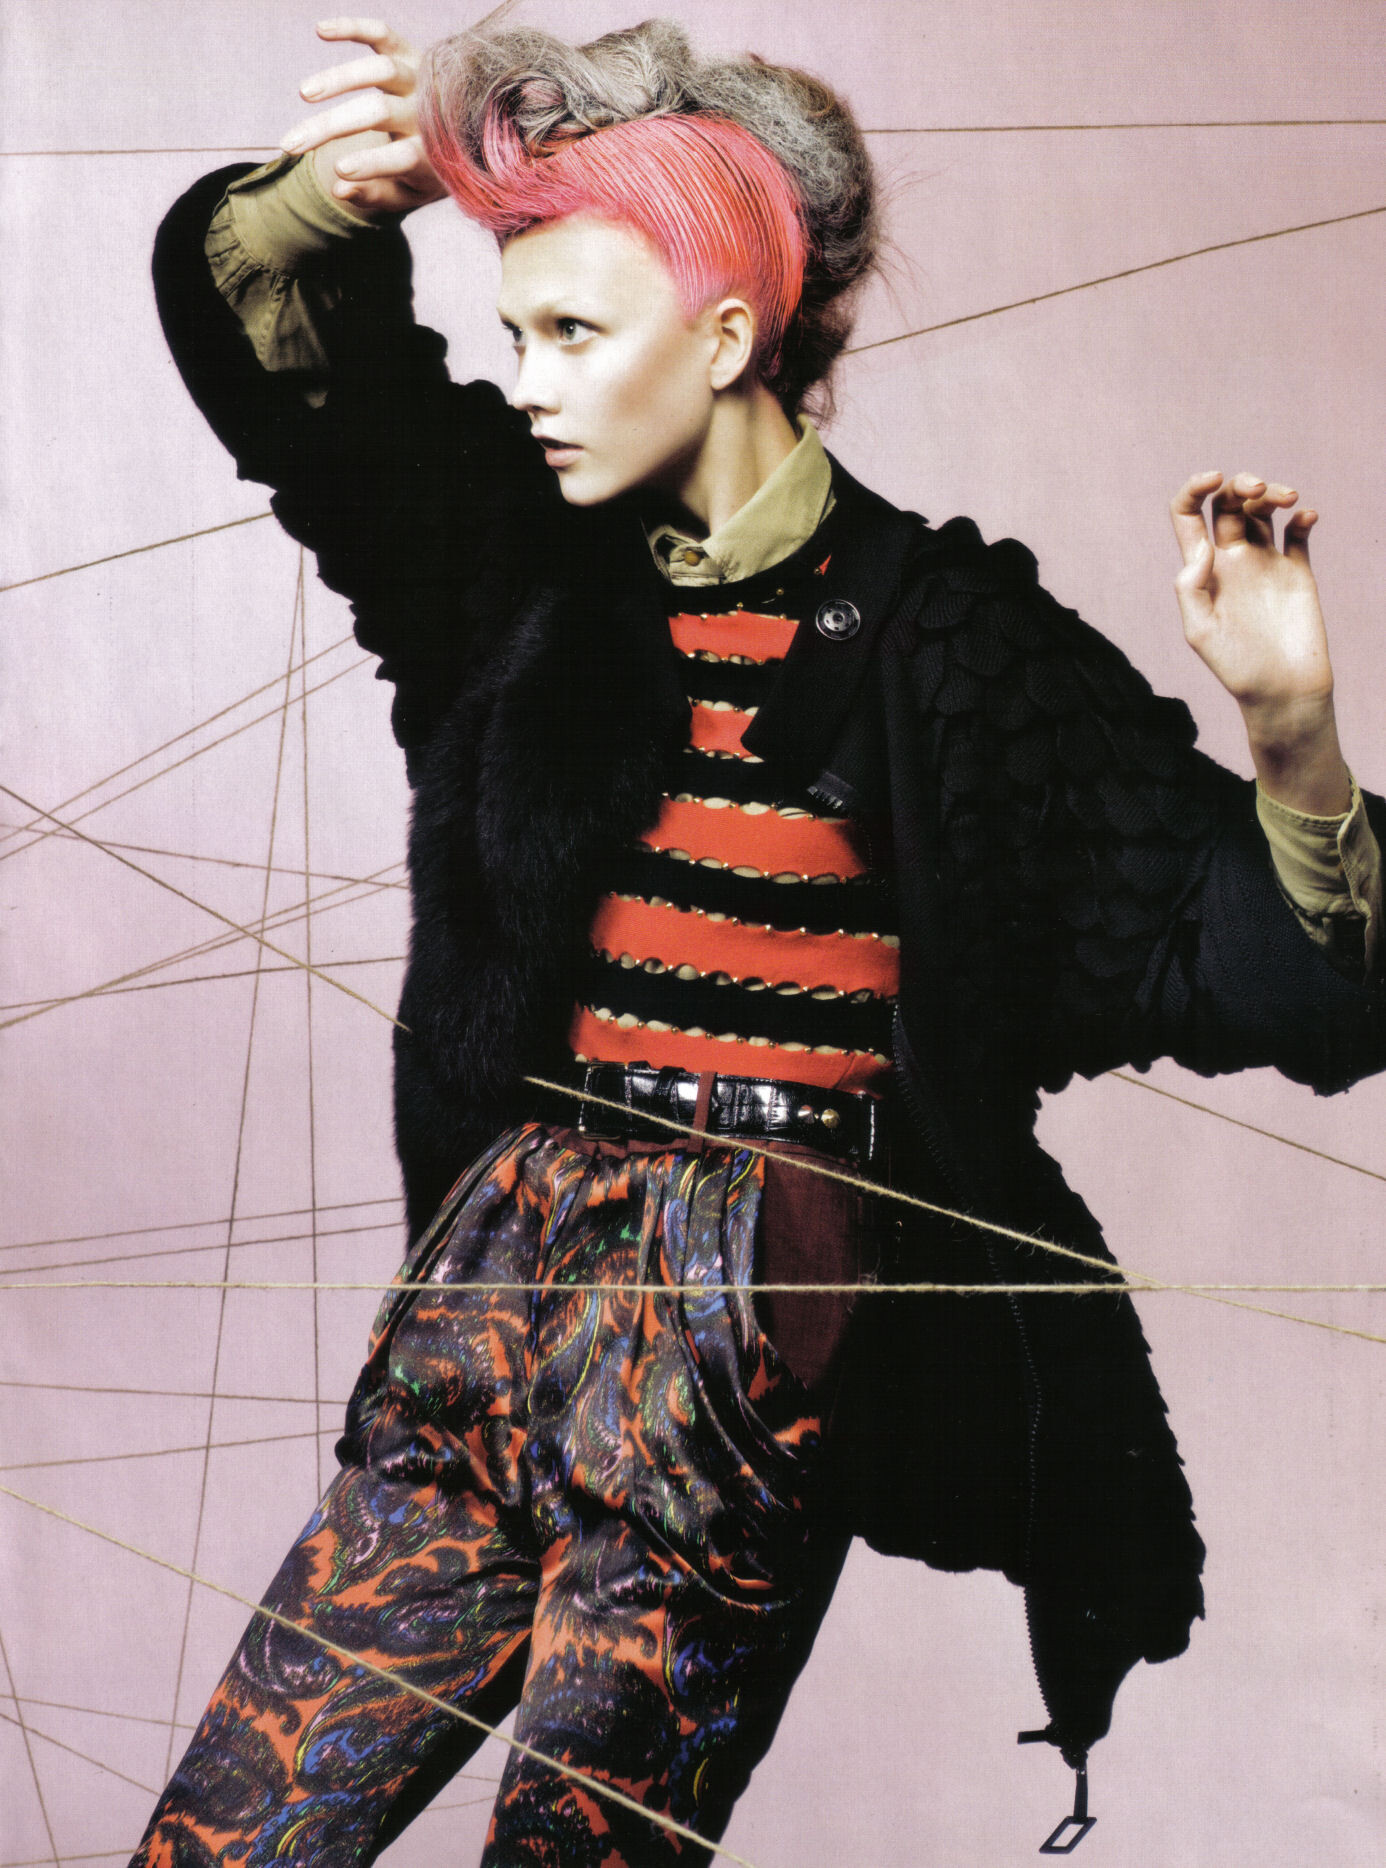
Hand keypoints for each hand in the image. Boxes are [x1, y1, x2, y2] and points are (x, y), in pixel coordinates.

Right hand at [279, 18, 446, 217]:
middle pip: (378, 113)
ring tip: (304, 93)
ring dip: (339, 78)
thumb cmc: (422, 169)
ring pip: (380, 70)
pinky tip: (320, 30)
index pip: (401, 157)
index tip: (339, 170)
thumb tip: (339, 190)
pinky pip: (381, 34)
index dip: (372, 163)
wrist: (459, 130)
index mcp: (429, 153)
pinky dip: (353, 27)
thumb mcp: (405, 194)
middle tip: (291, 143)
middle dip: (332, 127)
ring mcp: (418, 78)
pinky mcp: (407, 52)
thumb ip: (375, 196)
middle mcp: (425, 112)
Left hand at [1170, 469, 1349, 813]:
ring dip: (1273, 493)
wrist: (1283, 692)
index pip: (1189, 516)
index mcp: (1204, 570)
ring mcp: (1266, 565)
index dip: (1195, 488)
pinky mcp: (1298, 573)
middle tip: (1257, 490)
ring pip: (1265, 512)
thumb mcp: (1200, 633)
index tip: (1213, 477)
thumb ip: (1191, 587)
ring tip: (1287, 498)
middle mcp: (1233, 561)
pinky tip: (1305, 517)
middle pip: (1230, 504)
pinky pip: (1299, 534)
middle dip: (1241, 484)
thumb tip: (1202, 547)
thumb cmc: (1236, 669)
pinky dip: (1303, 517)